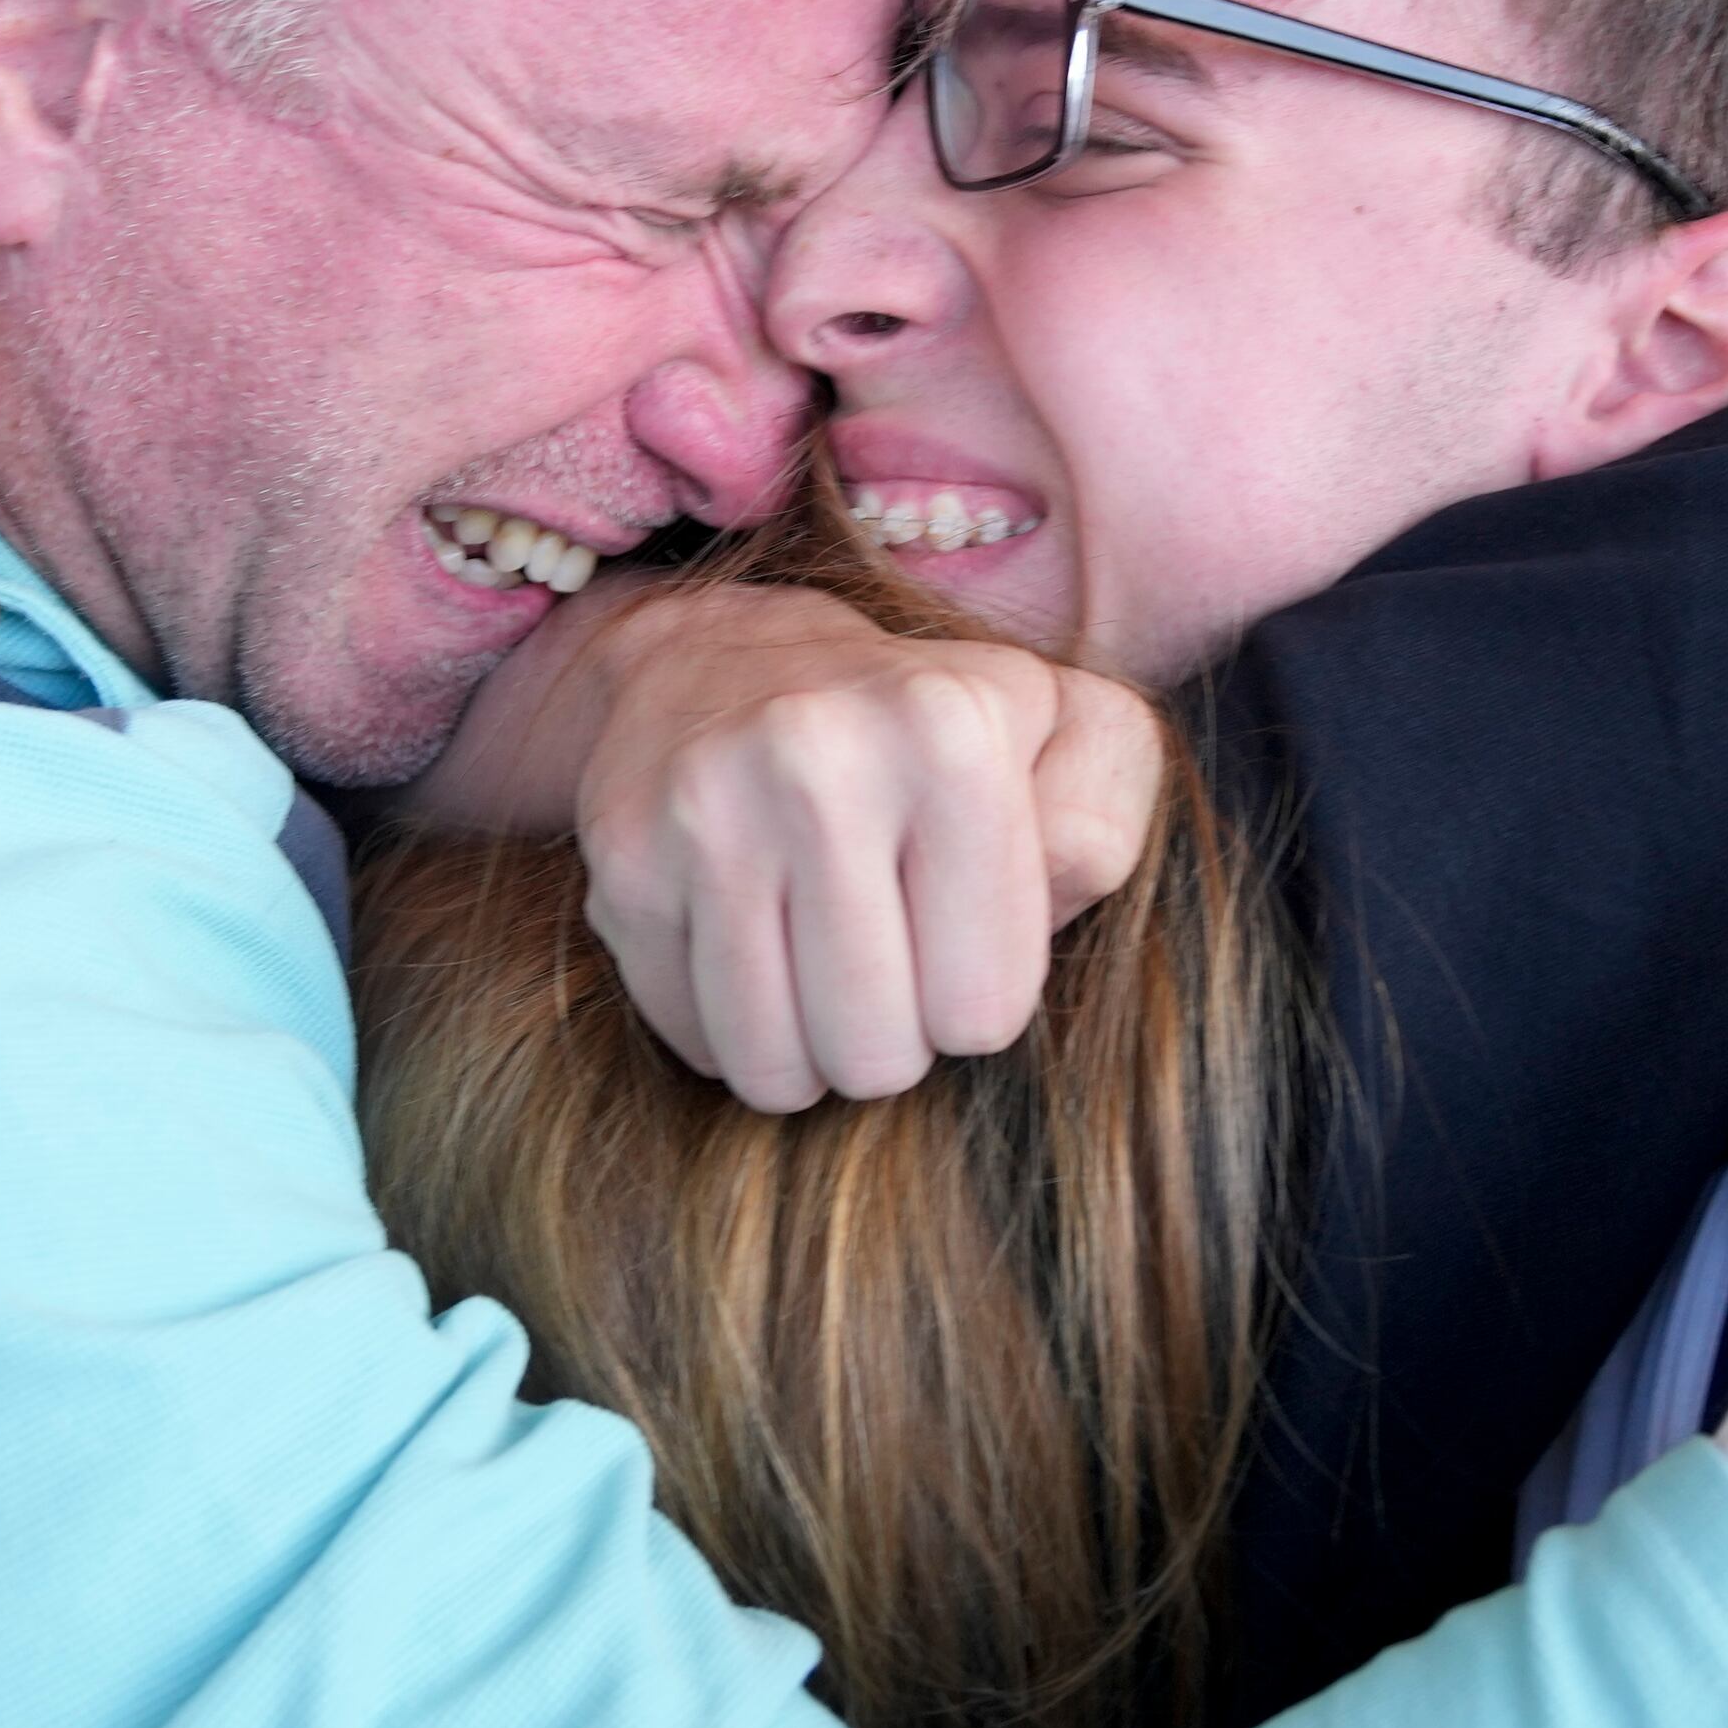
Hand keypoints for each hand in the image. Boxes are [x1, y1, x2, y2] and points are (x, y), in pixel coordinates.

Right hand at [438, 577, 1163, 1111]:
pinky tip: (754, 953)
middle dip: (896, 1043)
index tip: (960, 935)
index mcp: (950, 731)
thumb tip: (1065, 877)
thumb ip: (1104, 816)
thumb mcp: (1066, 740)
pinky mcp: (622, 864)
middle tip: (892, 968)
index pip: (982, 1011)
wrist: (728, 658)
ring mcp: (707, 813)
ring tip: (827, 974)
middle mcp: (819, 759)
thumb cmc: (935, 730)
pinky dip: (732, 1030)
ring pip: (776, 1068)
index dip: (978, 1000)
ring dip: (811, 1052)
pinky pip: (696, 1040)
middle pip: (878, 1055)